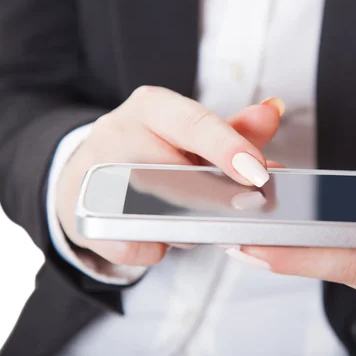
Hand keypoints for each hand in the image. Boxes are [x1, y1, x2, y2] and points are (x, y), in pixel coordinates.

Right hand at [56, 86, 283, 265]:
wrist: (86, 178)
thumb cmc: (150, 152)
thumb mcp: (190, 135)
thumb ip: (234, 129)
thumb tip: (271, 113)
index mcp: (151, 107)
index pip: (194, 124)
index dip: (229, 148)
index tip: (258, 171)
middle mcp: (119, 131)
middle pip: (178, 174)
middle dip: (214, 199)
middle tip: (239, 210)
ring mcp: (94, 173)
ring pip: (159, 211)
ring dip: (188, 226)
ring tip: (196, 221)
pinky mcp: (84, 216)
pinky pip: (135, 244)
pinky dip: (156, 248)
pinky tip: (160, 237)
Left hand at [239, 124, 355, 313]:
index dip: (309, 257)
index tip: (264, 248)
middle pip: (335, 263)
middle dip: (285, 251)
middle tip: (238, 237)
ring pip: (329, 253)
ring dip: (289, 240)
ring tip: (245, 224)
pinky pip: (334, 238)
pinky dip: (305, 227)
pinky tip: (277, 214)